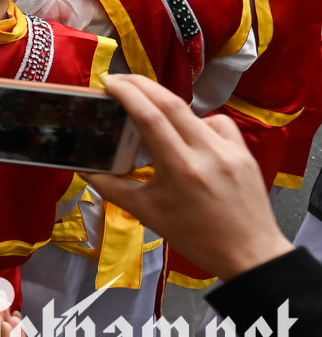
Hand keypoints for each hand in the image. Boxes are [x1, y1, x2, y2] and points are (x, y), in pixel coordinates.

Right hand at [88, 73, 292, 282]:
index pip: (150, 116)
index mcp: (180, 168)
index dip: (127, 93)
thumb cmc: (195, 238)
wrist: (250, 255)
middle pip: (171, 102)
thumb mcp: (148, 215)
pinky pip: (218, 123)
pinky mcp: (245, 153)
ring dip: (167, 103)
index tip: (107, 82)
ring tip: (150, 109)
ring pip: (193, 111)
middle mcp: (207, 152)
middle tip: (119, 80)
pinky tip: (191, 135)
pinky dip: (199, 121)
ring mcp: (230, 150)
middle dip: (141, 84)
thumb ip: (113, 189)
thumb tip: (85, 171)